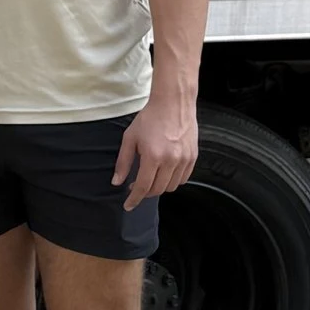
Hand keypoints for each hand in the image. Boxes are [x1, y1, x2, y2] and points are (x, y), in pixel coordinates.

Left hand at [114, 88, 198, 206]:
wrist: (173, 103)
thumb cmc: (150, 118)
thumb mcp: (130, 138)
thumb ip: (123, 162)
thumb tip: (117, 182)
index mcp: (153, 156)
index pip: (143, 187)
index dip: (134, 199)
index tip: (128, 206)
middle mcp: (171, 160)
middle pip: (157, 190)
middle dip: (145, 193)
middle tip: (136, 187)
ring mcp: (184, 159)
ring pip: (171, 187)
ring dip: (159, 187)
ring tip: (151, 178)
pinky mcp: (193, 157)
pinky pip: (183, 179)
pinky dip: (173, 181)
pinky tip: (164, 173)